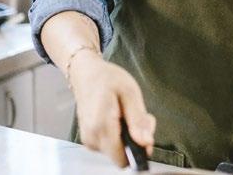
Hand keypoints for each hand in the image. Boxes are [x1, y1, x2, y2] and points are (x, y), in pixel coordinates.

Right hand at [68, 50, 156, 167]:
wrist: (85, 73)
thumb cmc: (108, 78)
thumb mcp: (130, 92)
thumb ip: (138, 119)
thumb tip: (146, 143)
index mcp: (102, 127)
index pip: (122, 159)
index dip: (138, 148)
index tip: (144, 129)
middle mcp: (92, 138)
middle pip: (122, 156)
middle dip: (135, 139)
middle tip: (140, 115)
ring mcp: (89, 140)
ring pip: (117, 151)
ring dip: (128, 136)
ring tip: (128, 112)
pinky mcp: (89, 139)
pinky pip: (110, 146)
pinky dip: (119, 135)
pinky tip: (120, 117)